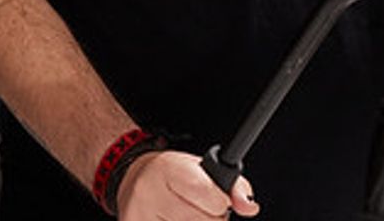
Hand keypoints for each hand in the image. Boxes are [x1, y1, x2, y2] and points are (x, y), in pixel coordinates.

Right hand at [118, 150, 258, 218]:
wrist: (133, 181)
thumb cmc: (172, 175)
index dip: (219, 202)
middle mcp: (148, 194)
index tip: (215, 199)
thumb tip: (250, 207)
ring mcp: (139, 218)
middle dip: (210, 219)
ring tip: (183, 216)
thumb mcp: (201, 168)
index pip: (210, 196)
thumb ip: (234, 186)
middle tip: (195, 207)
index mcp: (167, 170)